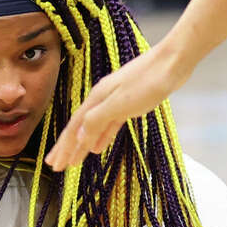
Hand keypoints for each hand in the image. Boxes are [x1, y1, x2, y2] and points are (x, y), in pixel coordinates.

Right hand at [45, 46, 188, 169]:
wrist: (173, 61)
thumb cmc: (147, 81)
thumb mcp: (118, 103)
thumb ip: (97, 120)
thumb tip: (78, 137)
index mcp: (95, 100)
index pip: (74, 129)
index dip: (63, 148)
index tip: (54, 165)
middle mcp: (100, 101)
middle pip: (79, 129)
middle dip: (67, 147)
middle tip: (56, 166)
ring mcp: (115, 102)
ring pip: (93, 128)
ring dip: (82, 144)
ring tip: (74, 160)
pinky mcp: (129, 104)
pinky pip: (109, 125)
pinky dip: (102, 137)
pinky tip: (98, 146)